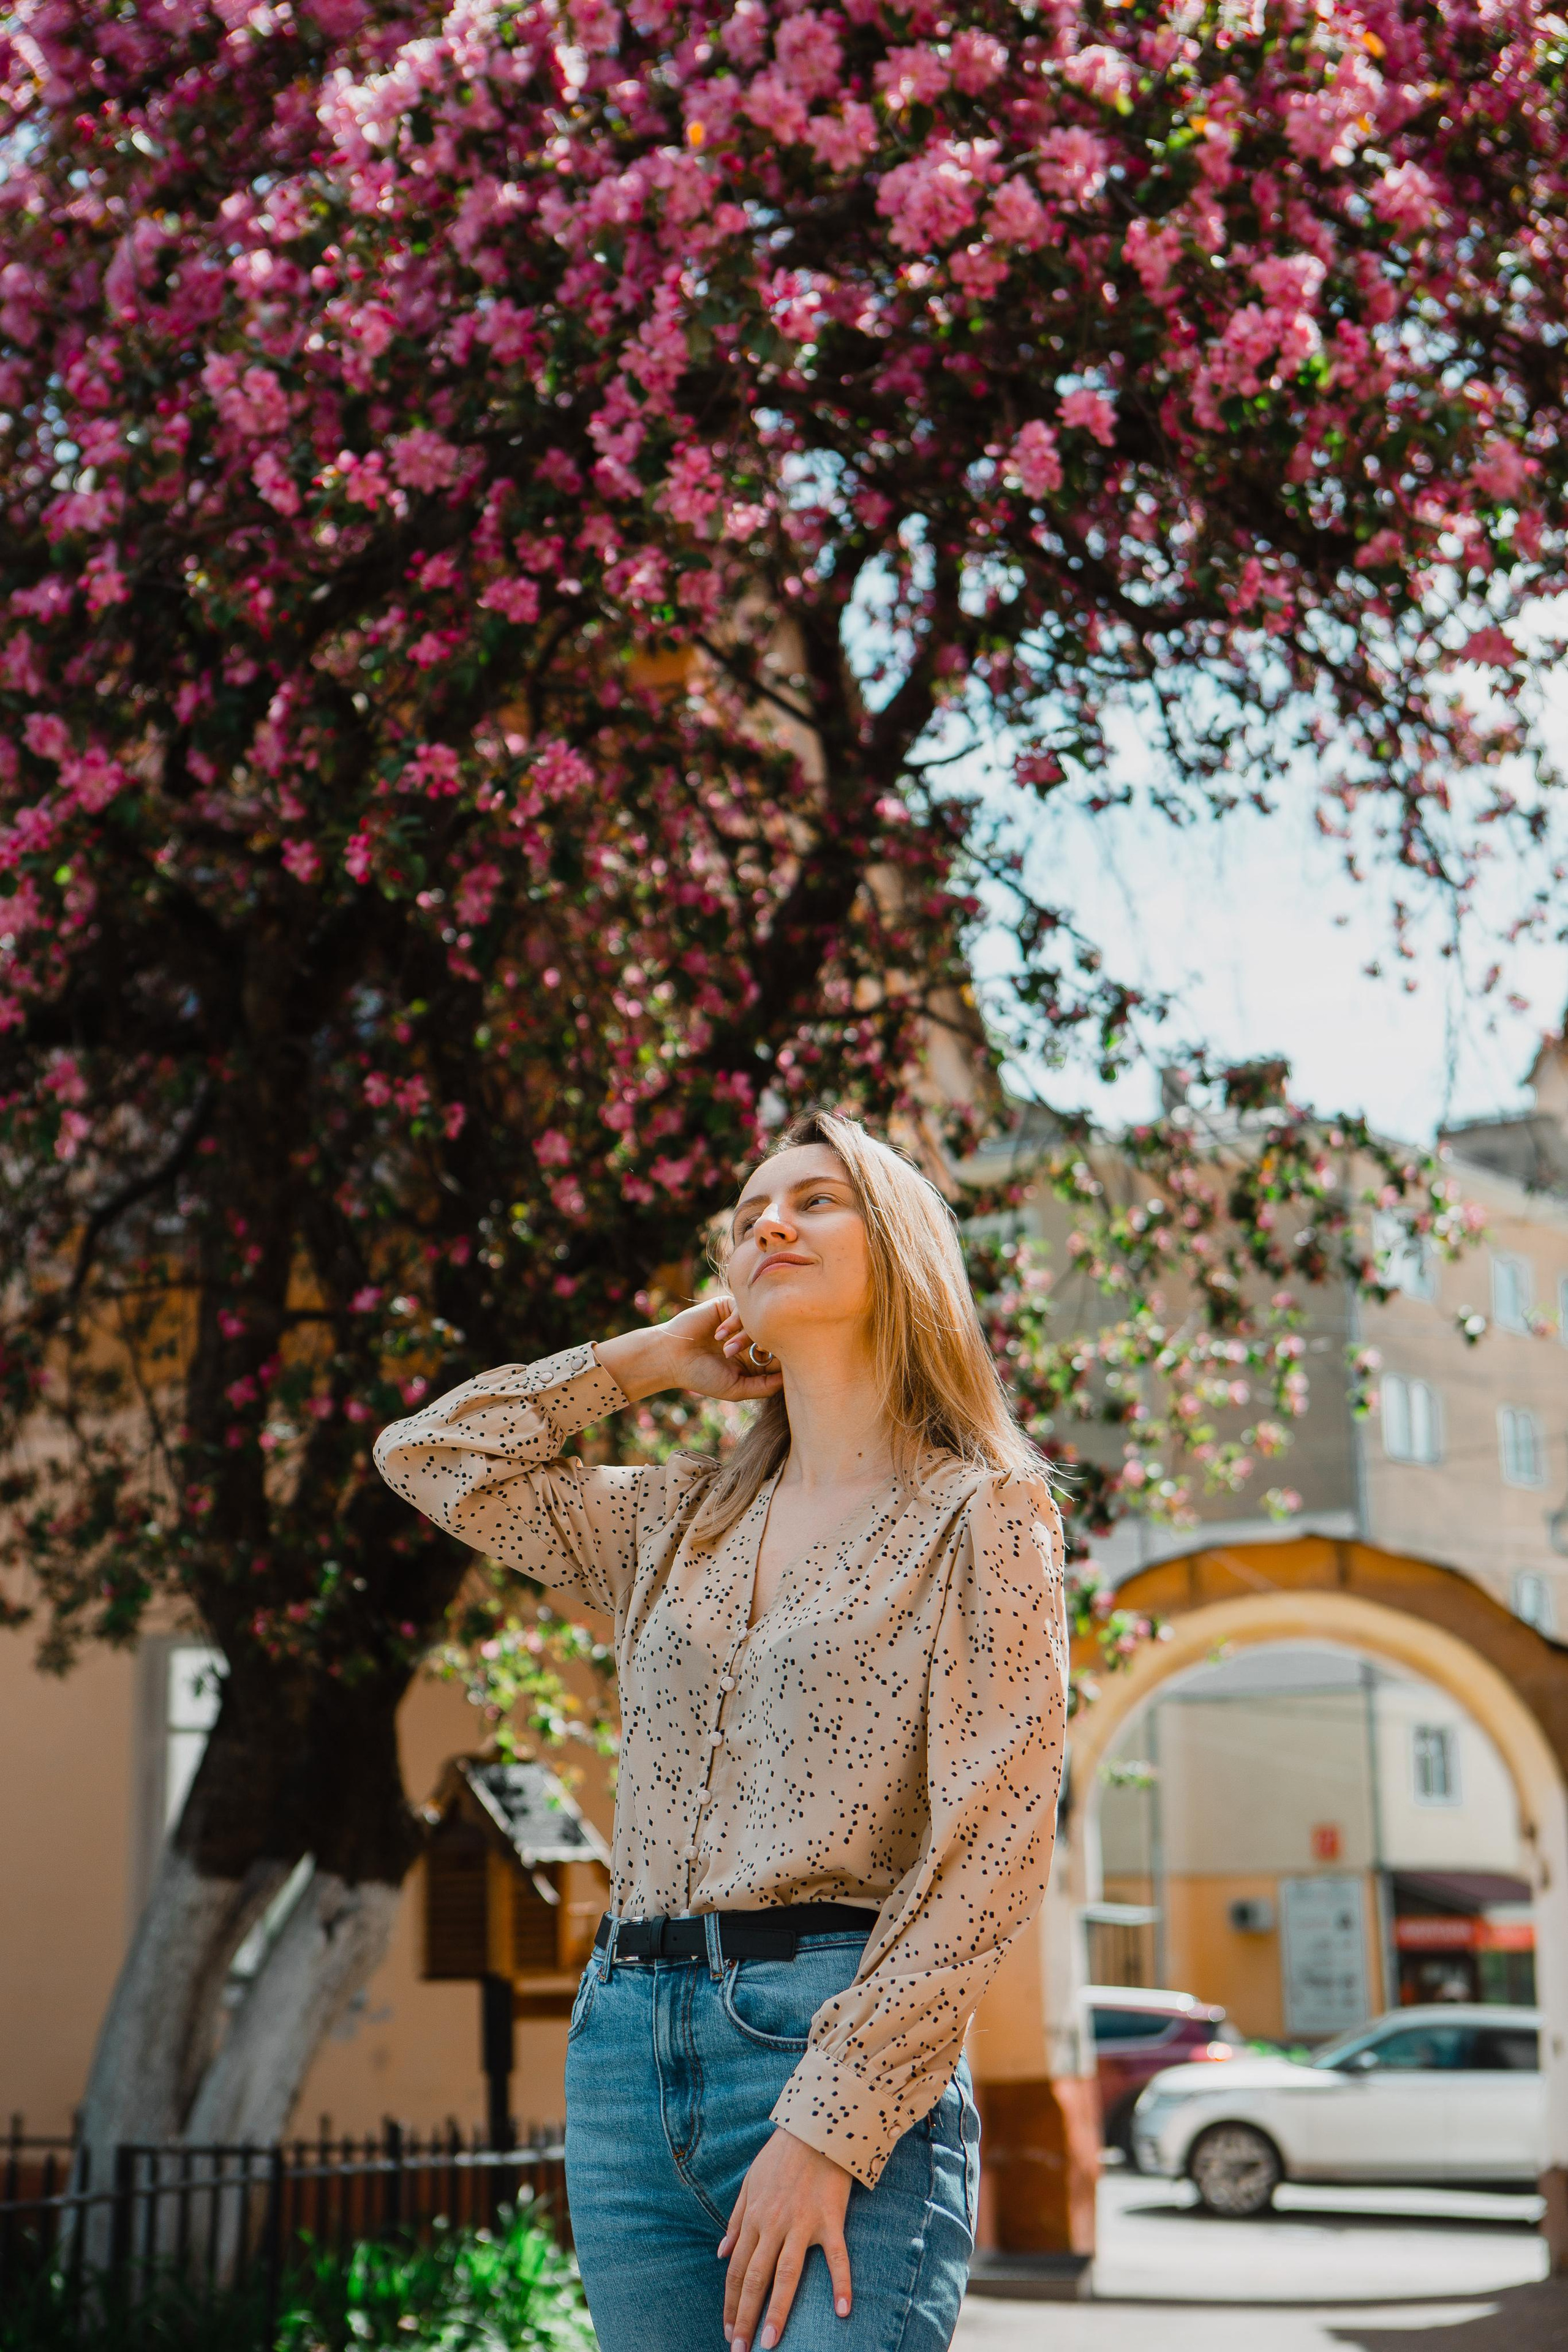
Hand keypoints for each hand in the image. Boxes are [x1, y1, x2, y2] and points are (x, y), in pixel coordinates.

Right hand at [595, 1298, 782, 1405]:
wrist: (672, 1358)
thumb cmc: (702, 1377)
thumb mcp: (737, 1389)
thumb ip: (765, 1387)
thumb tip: (791, 1380)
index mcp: (754, 1359)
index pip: (781, 1354)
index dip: (780, 1358)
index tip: (765, 1364)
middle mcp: (750, 1339)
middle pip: (775, 1335)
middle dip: (764, 1346)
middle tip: (749, 1355)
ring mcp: (740, 1322)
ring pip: (760, 1321)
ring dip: (745, 1337)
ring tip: (726, 1350)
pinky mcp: (727, 1306)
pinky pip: (745, 1307)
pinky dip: (735, 1322)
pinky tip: (718, 1335)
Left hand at [718, 2128, 852, 2349]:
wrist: (816, 2126)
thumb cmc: (782, 2155)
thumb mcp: (750, 2183)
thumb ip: (736, 2220)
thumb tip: (720, 2254)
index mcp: (754, 2218)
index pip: (736, 2270)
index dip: (731, 2303)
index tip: (728, 2331)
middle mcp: (773, 2224)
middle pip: (755, 2279)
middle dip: (745, 2317)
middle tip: (740, 2351)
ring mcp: (802, 2223)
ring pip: (786, 2274)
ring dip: (777, 2311)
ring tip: (770, 2343)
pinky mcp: (830, 2218)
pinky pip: (836, 2256)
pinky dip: (840, 2283)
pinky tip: (842, 2311)